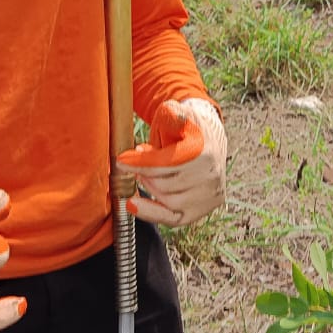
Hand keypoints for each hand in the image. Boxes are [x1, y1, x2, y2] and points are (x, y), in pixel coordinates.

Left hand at [118, 99, 225, 226]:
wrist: (210, 142)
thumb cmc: (186, 129)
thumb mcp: (179, 114)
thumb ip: (173, 113)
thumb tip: (170, 113)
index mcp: (204, 151)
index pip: (166, 162)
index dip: (140, 162)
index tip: (121, 161)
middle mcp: (211, 175)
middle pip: (164, 183)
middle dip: (145, 173)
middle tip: (135, 164)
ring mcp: (209, 195)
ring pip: (167, 200)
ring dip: (149, 187)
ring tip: (145, 175)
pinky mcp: (203, 210)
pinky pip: (174, 219)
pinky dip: (152, 213)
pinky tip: (134, 205)